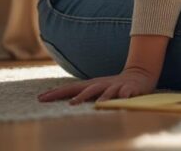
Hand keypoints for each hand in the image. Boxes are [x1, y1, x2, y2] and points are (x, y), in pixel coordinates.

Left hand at [37, 66, 158, 104]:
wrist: (140, 74)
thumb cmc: (113, 86)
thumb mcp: (95, 87)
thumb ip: (79, 93)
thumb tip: (55, 98)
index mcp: (92, 84)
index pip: (71, 88)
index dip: (57, 93)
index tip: (41, 98)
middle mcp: (102, 84)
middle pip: (89, 89)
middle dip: (81, 96)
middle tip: (71, 105)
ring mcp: (117, 86)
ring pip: (109, 91)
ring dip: (104, 97)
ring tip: (99, 104)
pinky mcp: (131, 89)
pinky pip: (127, 92)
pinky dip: (125, 95)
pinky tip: (123, 99)